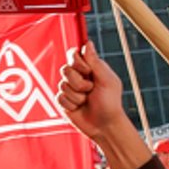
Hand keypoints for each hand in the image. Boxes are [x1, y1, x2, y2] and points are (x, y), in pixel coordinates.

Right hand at [56, 45, 151, 168]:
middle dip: (78, 82)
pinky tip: (79, 108)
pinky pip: (59, 97)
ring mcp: (70, 89)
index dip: (77, 61)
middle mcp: (78, 77)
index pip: (73, 54)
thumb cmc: (110, 102)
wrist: (104, 125)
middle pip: (65, 69)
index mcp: (90, 68)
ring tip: (87, 100)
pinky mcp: (64, 101)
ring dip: (77, 95)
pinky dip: (71, 104)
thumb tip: (87, 43)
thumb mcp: (106, 80)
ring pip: (62, 85)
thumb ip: (95, 62)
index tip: (87, 70)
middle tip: (90, 89)